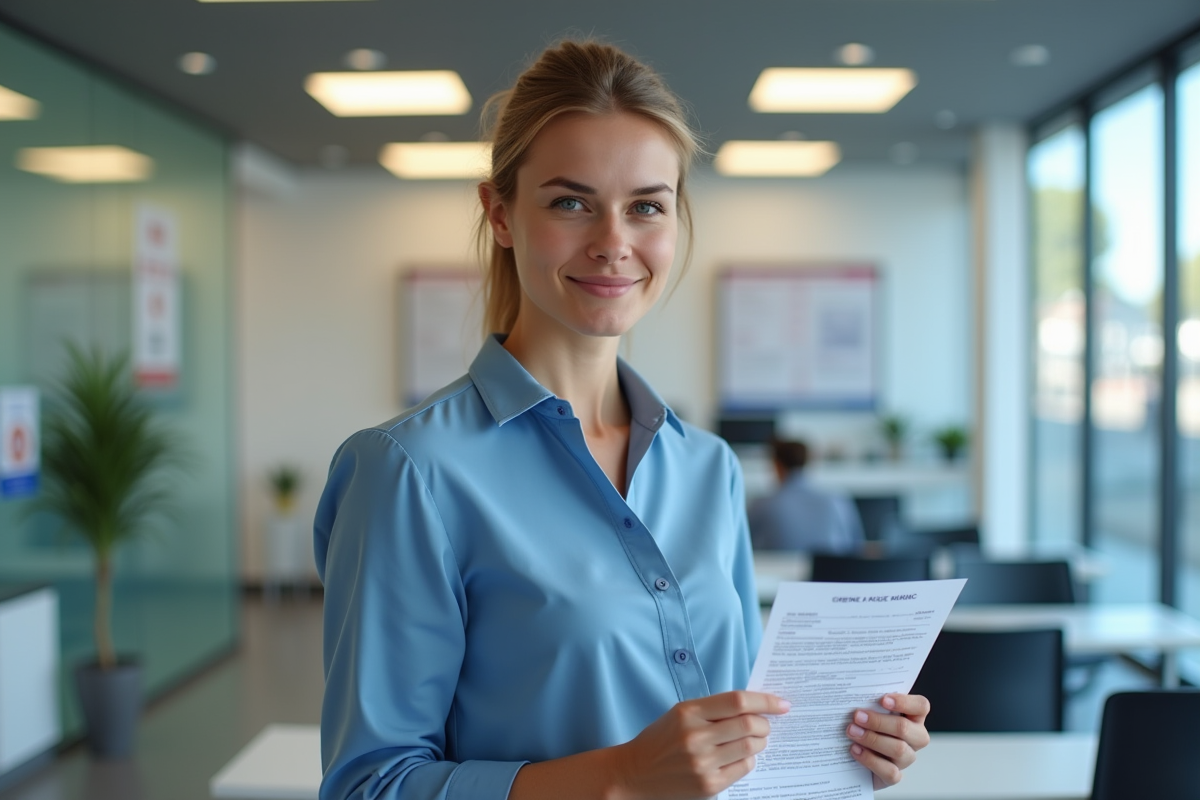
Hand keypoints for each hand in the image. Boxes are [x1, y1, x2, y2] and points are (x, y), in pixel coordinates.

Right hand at [611, 690, 790, 799]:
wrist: (635, 773)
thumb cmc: (661, 739)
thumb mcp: (681, 713)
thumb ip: (713, 709)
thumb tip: (754, 707)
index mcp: (689, 712)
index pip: (738, 701)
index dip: (765, 701)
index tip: (781, 704)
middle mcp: (696, 736)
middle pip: (748, 724)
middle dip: (764, 724)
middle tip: (765, 725)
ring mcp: (702, 762)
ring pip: (750, 747)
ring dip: (760, 742)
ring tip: (755, 739)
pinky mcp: (708, 784)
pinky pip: (743, 768)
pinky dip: (748, 759)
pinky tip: (740, 756)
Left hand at [846, 693, 930, 788]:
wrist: (856, 759)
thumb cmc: (866, 726)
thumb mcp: (871, 711)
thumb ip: (870, 701)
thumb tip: (855, 692)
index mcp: (913, 717)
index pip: (921, 706)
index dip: (904, 702)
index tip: (883, 699)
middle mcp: (915, 737)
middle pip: (904, 728)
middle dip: (878, 722)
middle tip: (857, 716)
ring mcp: (907, 758)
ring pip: (898, 750)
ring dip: (872, 739)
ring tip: (852, 732)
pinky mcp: (895, 776)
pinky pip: (890, 771)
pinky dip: (870, 760)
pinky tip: (855, 750)